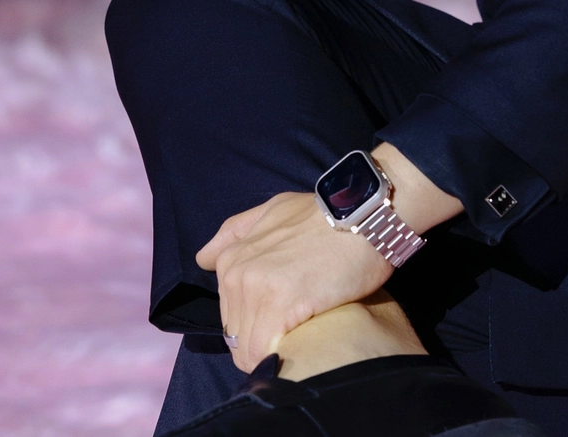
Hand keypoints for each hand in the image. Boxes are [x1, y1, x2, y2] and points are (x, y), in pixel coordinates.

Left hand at [196, 190, 391, 373]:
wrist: (364, 213)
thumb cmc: (325, 214)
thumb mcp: (275, 210)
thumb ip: (238, 232)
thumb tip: (203, 258)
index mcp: (231, 258)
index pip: (230, 318)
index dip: (257, 325)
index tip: (285, 320)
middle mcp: (236, 273)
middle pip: (238, 338)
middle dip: (265, 340)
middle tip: (299, 327)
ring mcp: (255, 288)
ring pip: (249, 351)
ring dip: (275, 352)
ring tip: (305, 335)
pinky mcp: (279, 304)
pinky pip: (266, 352)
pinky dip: (282, 356)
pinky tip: (304, 342)